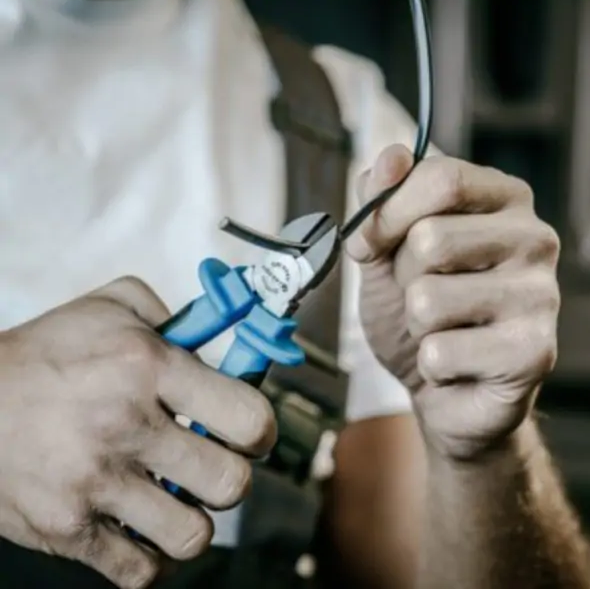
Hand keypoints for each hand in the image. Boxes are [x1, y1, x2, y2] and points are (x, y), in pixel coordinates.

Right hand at [0, 277, 275, 588]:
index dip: (262, 430)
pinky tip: (143, 525)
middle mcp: (126, 425)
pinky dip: (153, 555)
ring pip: (192, 535)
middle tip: (213, 463)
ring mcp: (95, 483)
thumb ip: (175, 316)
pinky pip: (141, 571)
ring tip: (177, 497)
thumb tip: (223, 341)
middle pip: (230, 483)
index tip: (251, 433)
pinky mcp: (66, 529)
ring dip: (194, 519)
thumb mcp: (113, 306)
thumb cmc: (49, 350)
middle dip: (232, 476)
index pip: (248, 417)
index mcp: (148, 366)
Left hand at [347, 145, 559, 459]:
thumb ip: (381, 204)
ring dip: (414, 324)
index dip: (386, 212)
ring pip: (428, 299)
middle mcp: (533, 240)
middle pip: (431, 238)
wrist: (441, 388)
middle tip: (420, 295)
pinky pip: (440, 351)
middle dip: (402, 276)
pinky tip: (455, 362)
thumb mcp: (386, 252)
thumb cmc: (418, 315)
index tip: (366, 242)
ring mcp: (539, 296)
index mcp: (502, 202)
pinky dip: (430, 363)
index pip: (440, 178)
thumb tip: (389, 157)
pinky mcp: (533, 352)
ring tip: (439, 329)